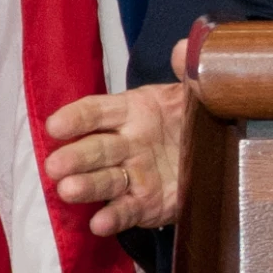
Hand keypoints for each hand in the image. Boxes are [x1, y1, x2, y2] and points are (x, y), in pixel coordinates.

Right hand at [44, 39, 190, 237]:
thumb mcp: (196, 92)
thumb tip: (185, 49)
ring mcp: (133, 175)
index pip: (97, 111)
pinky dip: (111, 217)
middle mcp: (125, 143)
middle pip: (95, 149)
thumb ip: (190, 71)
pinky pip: (125, 210)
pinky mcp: (144, 204)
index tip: (56, 126)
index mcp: (132, 111)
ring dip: (85, 186)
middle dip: (74, 157)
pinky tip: (98, 223)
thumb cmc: (192, 117)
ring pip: (104, 181)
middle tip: (55, 165)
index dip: (77, 117)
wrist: (217, 153)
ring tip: (68, 190)